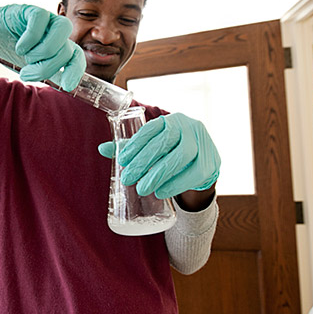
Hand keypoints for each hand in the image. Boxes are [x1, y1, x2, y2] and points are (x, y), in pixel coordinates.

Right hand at [0, 4, 84, 90]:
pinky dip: (30, 38)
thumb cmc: (11, 53)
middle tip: (27, 72)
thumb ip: (48, 75)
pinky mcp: (32, 10)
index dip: (75, 71)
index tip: (66, 86)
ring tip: (25, 56)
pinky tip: (20, 46)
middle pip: (67, 50)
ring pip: (61, 33)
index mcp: (60, 47)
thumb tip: (64, 87)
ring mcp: (46, 20)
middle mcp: (57, 33)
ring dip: (42, 51)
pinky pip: (40, 21)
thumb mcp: (30, 68)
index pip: (77, 57)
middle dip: (47, 67)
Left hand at [99, 113, 219, 198]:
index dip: (136, 144)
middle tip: (128, 178)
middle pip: (165, 141)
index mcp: (172, 121)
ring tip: (142, 189)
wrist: (201, 166)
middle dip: (144, 161)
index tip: (121, 160)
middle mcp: (189, 127)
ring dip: (160, 174)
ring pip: (182, 156)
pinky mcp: (211, 162)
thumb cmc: (170, 154)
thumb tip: (101, 148)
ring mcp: (203, 143)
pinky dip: (176, 184)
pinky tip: (161, 192)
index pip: (152, 128)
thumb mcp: (152, 149)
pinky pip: (194, 173)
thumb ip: (130, 148)